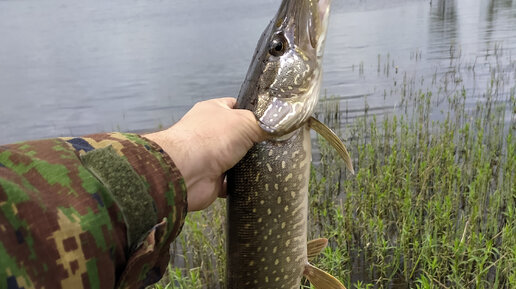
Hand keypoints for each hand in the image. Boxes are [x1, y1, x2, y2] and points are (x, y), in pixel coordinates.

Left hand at [144, 98, 265, 211]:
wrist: (186, 172)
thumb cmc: (211, 139)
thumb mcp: (245, 122)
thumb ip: (264, 123)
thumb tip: (280, 126)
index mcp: (213, 111)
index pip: (235, 105)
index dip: (252, 110)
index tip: (270, 119)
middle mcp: (208, 132)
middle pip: (237, 135)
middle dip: (252, 141)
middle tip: (273, 144)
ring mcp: (209, 156)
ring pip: (234, 159)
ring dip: (246, 164)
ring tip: (267, 163)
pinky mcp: (211, 179)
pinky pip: (230, 181)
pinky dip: (238, 183)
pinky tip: (252, 182)